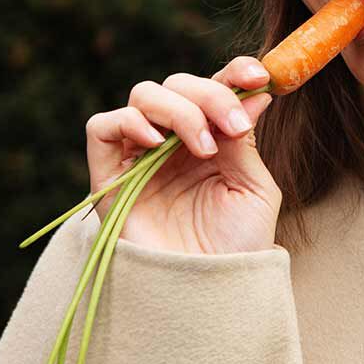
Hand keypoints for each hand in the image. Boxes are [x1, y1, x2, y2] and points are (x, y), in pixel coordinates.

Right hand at [83, 56, 279, 253]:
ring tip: (205, 147)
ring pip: (144, 95)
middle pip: (179, 84)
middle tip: (234, 126)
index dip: (234, 72)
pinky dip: (129, 122)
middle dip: (211, 95)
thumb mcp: (253, 189)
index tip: (260, 76)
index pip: (215, 85)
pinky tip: (158, 143)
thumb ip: (245, 141)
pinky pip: (102, 127)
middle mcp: (173, 140)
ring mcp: (139, 155)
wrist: (209, 292)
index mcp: (211, 137)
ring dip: (180, 110)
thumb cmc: (235, 246)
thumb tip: (254, 92)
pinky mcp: (108, 175)